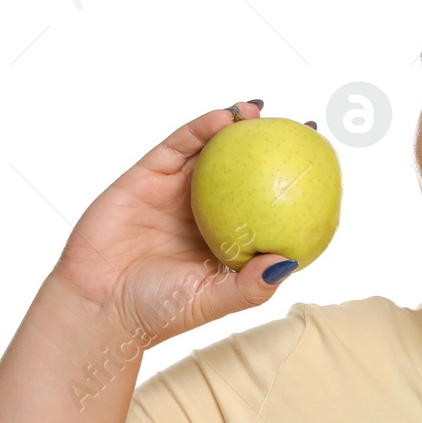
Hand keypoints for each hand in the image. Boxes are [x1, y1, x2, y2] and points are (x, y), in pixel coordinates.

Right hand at [48, 101, 293, 342]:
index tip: (322, 165)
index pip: (268, 204)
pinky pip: (177, 146)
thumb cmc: (159, 312)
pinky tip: (223, 117)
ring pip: (212, 151)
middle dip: (271, 145)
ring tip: (259, 111)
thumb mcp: (216, 300)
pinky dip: (200, 128)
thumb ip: (253, 284)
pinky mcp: (146, 177)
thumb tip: (291, 260)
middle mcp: (206, 211)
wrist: (99, 306)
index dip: (293, 183)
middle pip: (245, 170)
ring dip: (236, 126)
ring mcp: (175, 192)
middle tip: (300, 125)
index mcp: (228, 238)